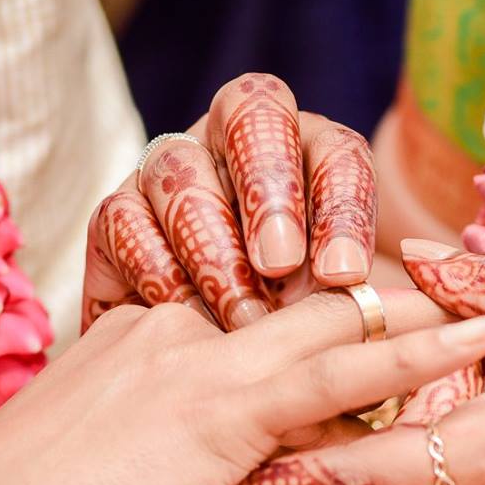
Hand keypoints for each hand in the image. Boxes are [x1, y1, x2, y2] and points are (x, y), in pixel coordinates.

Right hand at [0, 286, 484, 484]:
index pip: (258, 314)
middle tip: (471, 306)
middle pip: (301, 304)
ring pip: (326, 325)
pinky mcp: (213, 409)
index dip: (331, 316)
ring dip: (417, 323)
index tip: (398, 311)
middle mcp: (168, 332)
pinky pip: (331, 371)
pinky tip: (465, 340)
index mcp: (140, 344)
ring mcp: (191, 362)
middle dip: (386, 309)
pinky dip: (408, 352)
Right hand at [82, 73, 376, 330]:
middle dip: (268, 190)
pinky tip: (185, 318)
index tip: (344, 275)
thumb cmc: (293, 331)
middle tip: (280, 264)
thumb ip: (357, 296)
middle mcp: (235, 138)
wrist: (211, 367)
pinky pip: (124, 221)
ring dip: (213, 246)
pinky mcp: (116, 211)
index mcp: (310, 150)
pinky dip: (157, 271)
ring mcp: (171, 168)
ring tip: (241, 316)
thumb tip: (367, 299)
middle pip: (251, 117)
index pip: (336, 153)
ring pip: (181, 171)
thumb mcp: (337, 312)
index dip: (342, 208)